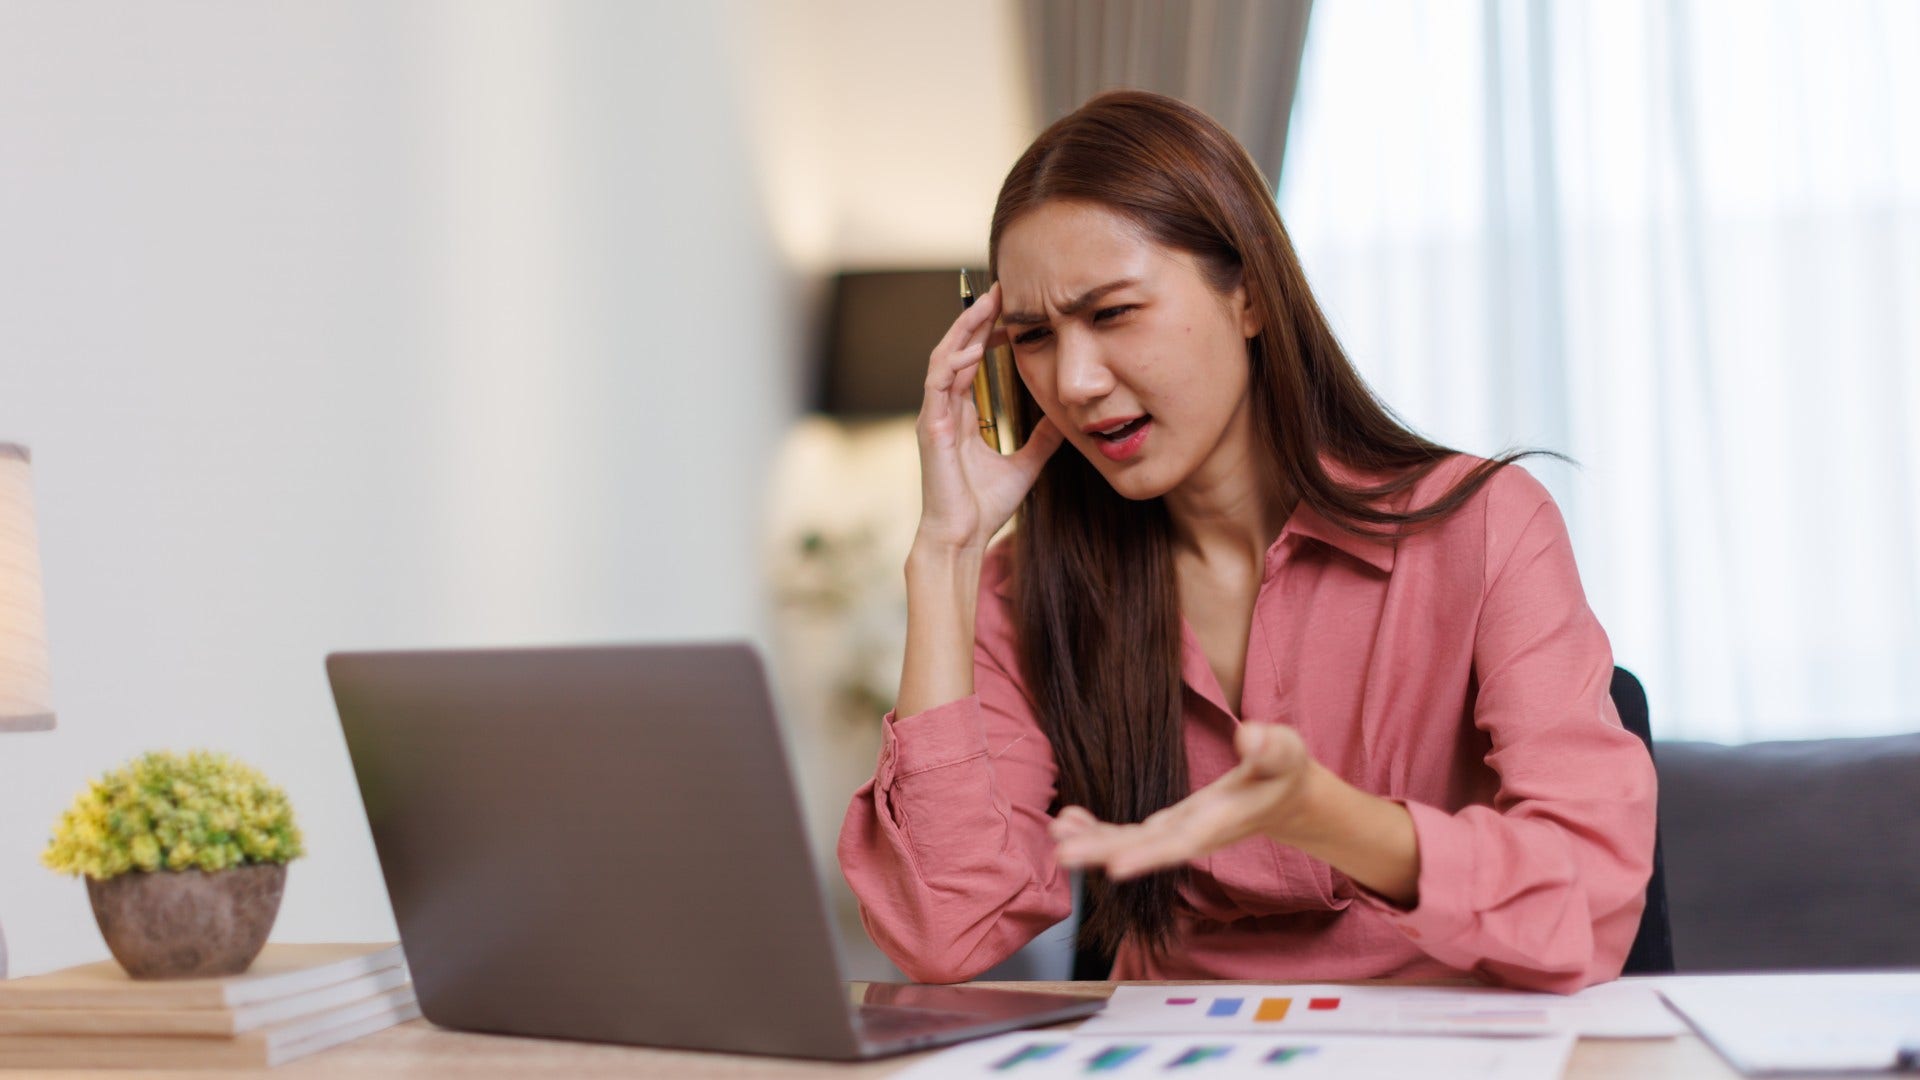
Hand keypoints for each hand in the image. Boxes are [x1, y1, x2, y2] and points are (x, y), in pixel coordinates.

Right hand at [913, 280, 1064, 553]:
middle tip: (1000, 289)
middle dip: (976, 318)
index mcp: (961, 414)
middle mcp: (944, 409)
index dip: (988, 332)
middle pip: (956, 349)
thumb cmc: (985, 506)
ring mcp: (934, 416)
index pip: (971, 360)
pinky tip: (974, 345)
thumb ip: (1042, 439)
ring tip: (988, 304)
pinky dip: (954, 361)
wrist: (963, 537)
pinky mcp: (930, 427)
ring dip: (965, 329)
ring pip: (944, 357)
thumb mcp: (1027, 463)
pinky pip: (939, 383)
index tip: (1012, 311)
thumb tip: (1066, 418)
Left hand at [1049, 722, 1315, 880]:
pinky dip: (1097, 830)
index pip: (1182, 842)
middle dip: (1103, 853)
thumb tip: (1251, 736)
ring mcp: (1179, 831)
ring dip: (1092, 842)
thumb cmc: (1284, 770)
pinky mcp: (1169, 825)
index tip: (1114, 868)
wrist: (1286, 797)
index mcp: (1221, 821)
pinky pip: (1128, 834)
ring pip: (1131, 844)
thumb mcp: (1285, 751)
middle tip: (1061, 855)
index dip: (1148, 855)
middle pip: (1145, 849)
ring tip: (1054, 832)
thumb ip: (1271, 747)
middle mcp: (1195, 834)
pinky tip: (1067, 819)